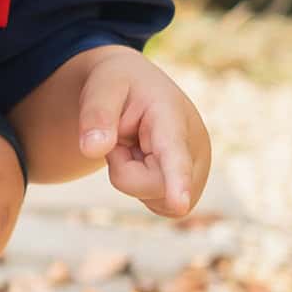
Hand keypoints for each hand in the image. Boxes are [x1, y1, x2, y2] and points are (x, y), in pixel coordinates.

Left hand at [76, 50, 211, 218]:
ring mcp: (198, 170)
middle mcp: (196, 146)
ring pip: (156, 199)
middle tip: (121, 138)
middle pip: (151, 186)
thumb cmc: (119, 85)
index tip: (179, 204)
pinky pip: (160, 205)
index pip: (174, 152)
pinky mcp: (193, 187)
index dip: (177, 180)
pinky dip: (143, 187)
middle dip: (123, 169)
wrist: (136, 88)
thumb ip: (95, 114)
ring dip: (133, 179)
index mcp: (172, 115)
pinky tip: (146, 161)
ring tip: (136, 147)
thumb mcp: (101, 87)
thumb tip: (93, 150)